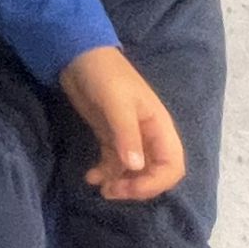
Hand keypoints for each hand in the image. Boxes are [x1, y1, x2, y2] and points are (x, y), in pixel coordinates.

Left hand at [60, 46, 184, 199]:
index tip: (130, 187)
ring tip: (100, 188)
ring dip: (120, 183)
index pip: (172, 167)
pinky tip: (90, 177)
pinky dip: (105, 173)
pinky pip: (114, 162)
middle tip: (112, 192)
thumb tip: (136, 167)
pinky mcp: (110, 136)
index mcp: (159, 127)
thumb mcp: (116, 103)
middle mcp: (148, 136)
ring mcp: (128, 137)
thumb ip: (126, 135)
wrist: (77, 55)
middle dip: (137, 187)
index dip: (155, 183)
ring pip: (133, 171)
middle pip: (154, 173)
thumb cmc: (104, 75)